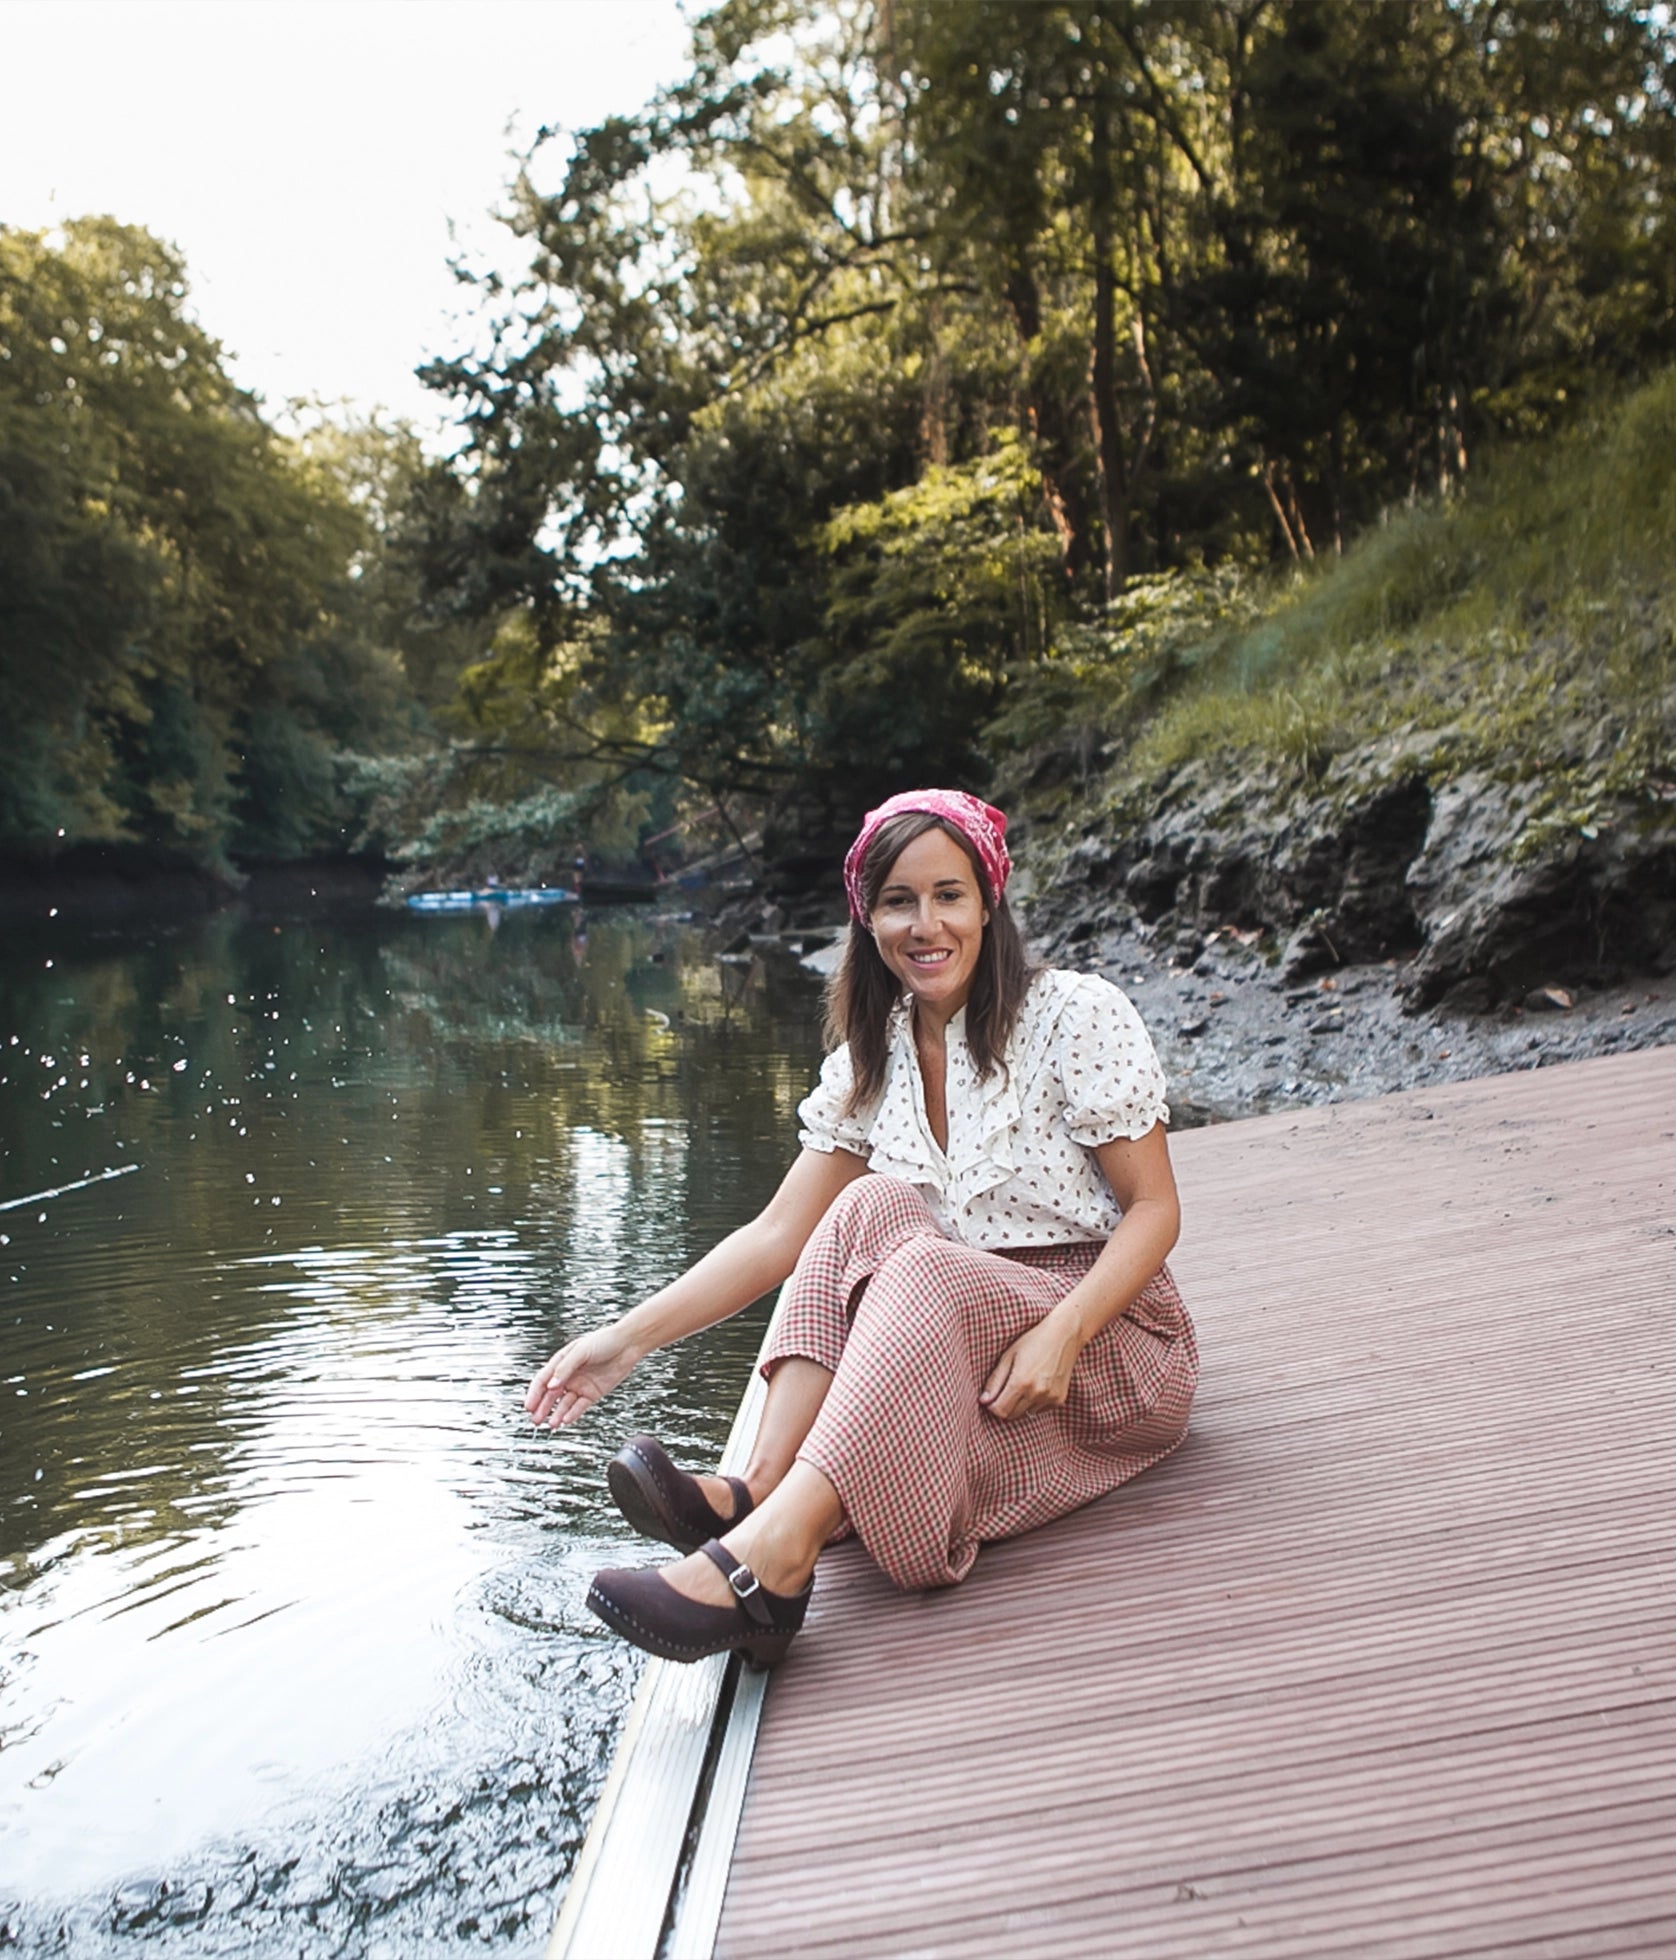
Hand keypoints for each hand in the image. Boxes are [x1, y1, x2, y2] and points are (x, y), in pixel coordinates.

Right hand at [525, 1322, 639, 1428]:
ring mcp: (580, 1385)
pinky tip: (566, 1420)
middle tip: (535, 1420)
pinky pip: (579, 1406)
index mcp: (562, 1362)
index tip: (529, 1406)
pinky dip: (572, 1414)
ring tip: (551, 1424)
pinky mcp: (592, 1393)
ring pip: (564, 1403)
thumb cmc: (605, 1341)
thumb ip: (566, 1368)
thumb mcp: (581, 1351)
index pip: (543, 1380)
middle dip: (542, 1408)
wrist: (628, 1344)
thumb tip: (552, 1385)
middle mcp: (569, 1375)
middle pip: (551, 1395)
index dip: (534, 1393)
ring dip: (557, 1414)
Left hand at [979, 1314, 1081, 1420]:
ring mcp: (1050, 1398)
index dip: (992, 1406)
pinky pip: (1040, 1409)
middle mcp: (1036, 1393)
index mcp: (1021, 1382)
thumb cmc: (1033, 1341)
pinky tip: (1037, 1384)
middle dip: (1004, 1406)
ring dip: (1020, 1404)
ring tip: (1024, 1383)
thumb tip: (984, 1400)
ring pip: (1026, 1413)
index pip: (1000, 1410)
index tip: (991, 1398)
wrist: (1064, 1335)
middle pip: (1012, 1415)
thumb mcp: (1008, 1356)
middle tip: (1005, 1389)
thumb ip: (995, 1381)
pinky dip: (1035, 1402)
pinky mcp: (1059, 1399)